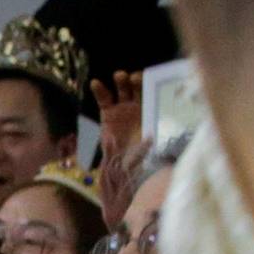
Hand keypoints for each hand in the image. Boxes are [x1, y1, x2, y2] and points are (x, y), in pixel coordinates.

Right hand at [91, 68, 145, 224]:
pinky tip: (95, 82)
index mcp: (155, 114)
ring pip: (123, 90)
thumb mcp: (153, 151)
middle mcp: (140, 110)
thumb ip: (154, 141)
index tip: (152, 82)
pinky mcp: (108, 114)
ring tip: (120, 76)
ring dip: (122, 81)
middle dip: (137, 81)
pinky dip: (99, 90)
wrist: (123, 176)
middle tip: (135, 78)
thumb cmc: (142, 164)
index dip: (154, 87)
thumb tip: (158, 136)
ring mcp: (124, 111)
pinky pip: (103, 99)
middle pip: (140, 89)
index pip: (156, 96)